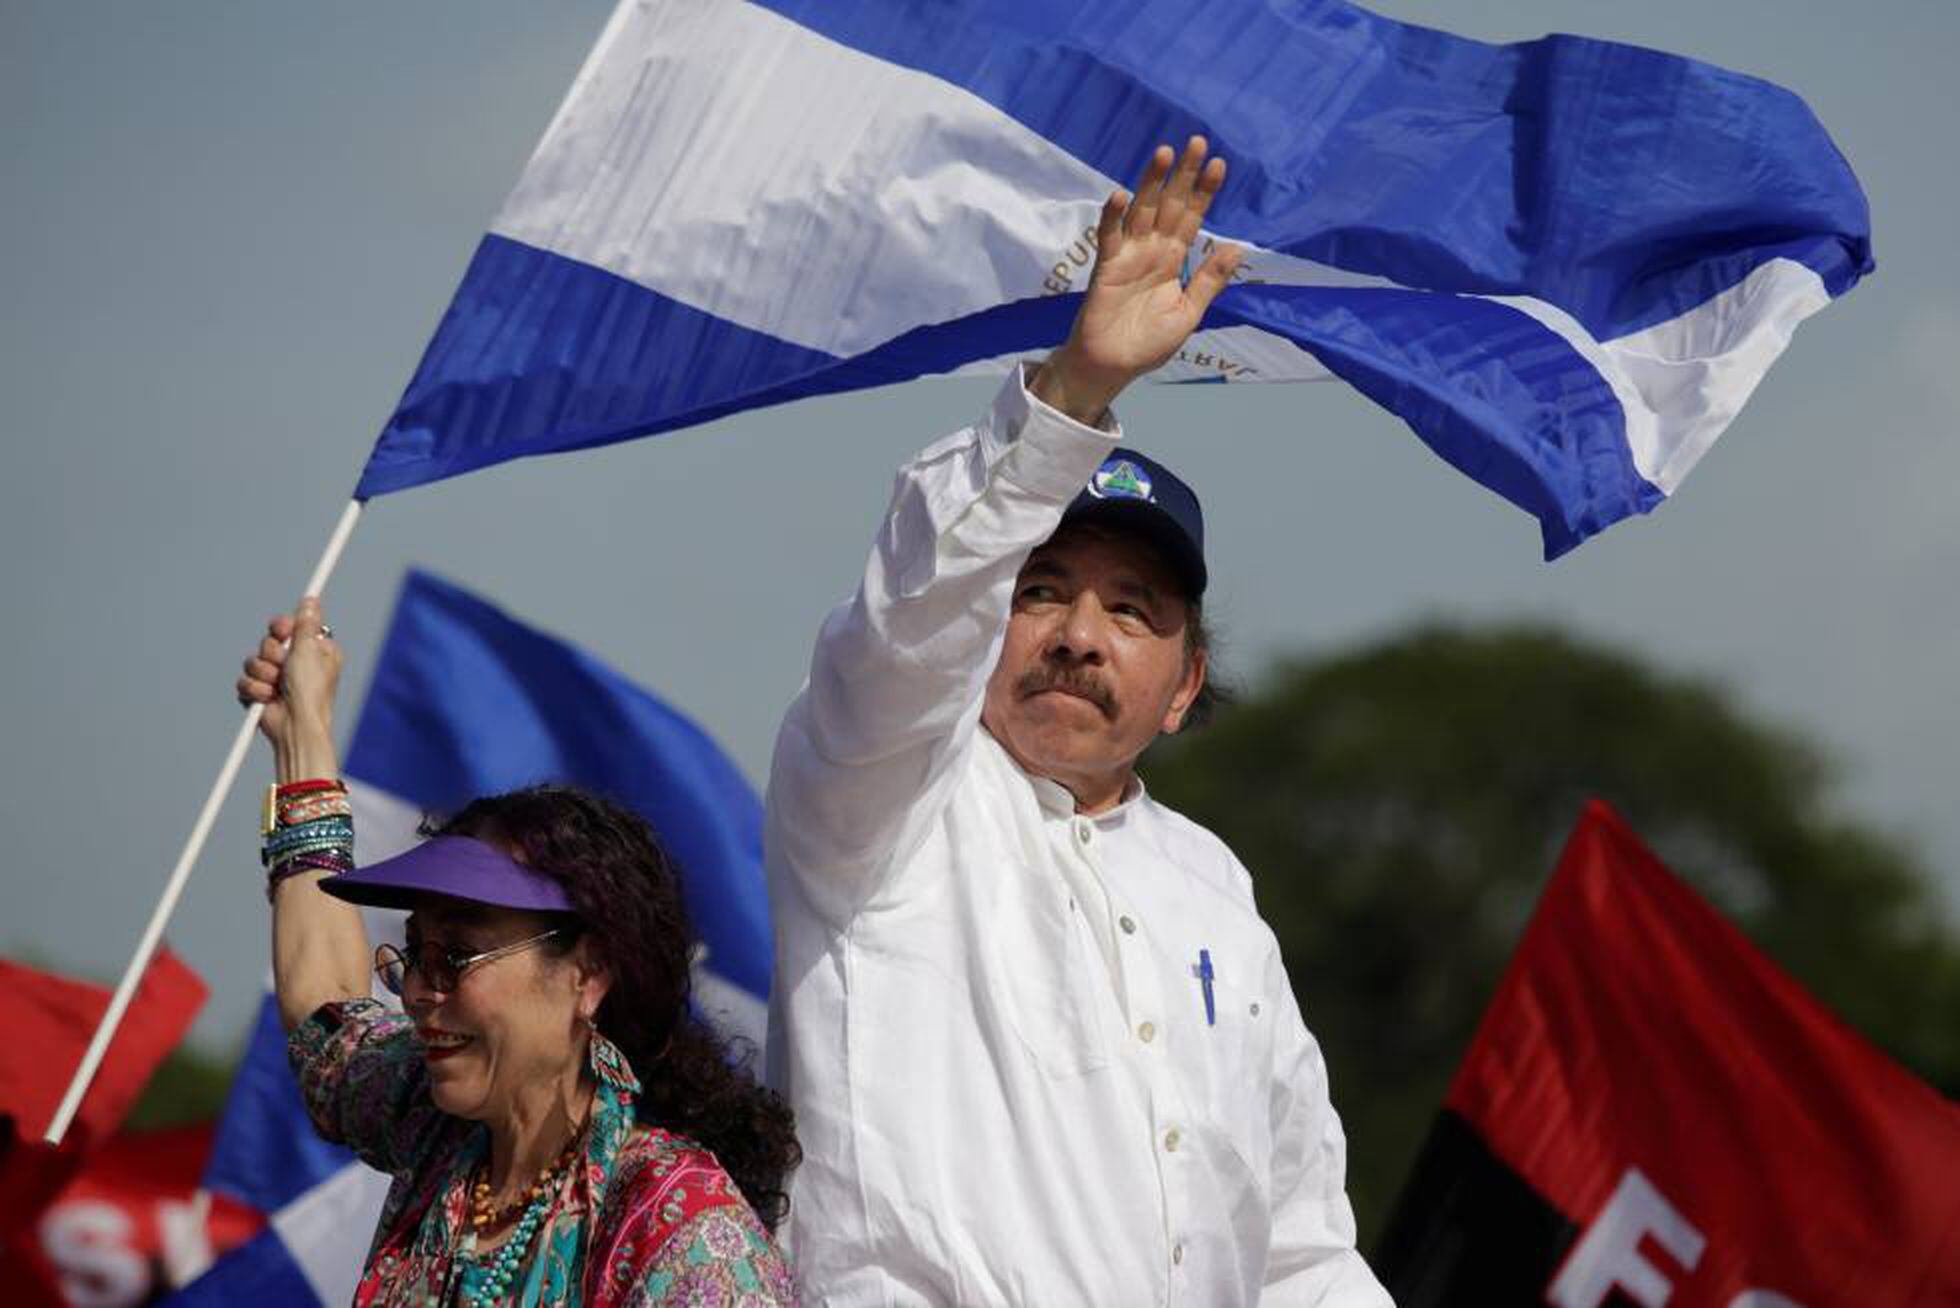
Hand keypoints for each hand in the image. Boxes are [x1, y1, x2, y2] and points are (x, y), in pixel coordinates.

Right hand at [236, 598, 341, 765]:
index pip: (290, 628)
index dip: (282, 628)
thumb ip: (305, 625)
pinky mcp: (261, 694)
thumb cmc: (310, 690)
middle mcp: (296, 664)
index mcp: (314, 652)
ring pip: (253, 661)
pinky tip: (268, 698)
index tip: (282, 630)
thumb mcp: (309, 650)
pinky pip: (245, 681)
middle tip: (284, 666)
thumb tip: (311, 601)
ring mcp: (278, 679)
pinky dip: (254, 689)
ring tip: (276, 686)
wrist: (295, 725)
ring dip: (263, 673)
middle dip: (272, 654)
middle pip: (268, 642)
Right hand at [1032, 136, 1242, 424]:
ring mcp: (1128, 255)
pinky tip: (1120, 195)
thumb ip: (1209, 280)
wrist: (1113, 367)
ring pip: (1142, 211)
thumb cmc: (1148, 344)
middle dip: (1183, 175)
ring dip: (1151, 183)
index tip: (1219, 164)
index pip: (1192, 218)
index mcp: (1173, 260)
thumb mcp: (1189, 312)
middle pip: (1170, 205)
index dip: (1204, 192)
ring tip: (1164, 154)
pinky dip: (1113, 217)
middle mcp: (1152, 250)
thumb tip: (1238, 248)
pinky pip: (1109, 237)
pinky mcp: (1106, 267)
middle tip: (1197, 141)